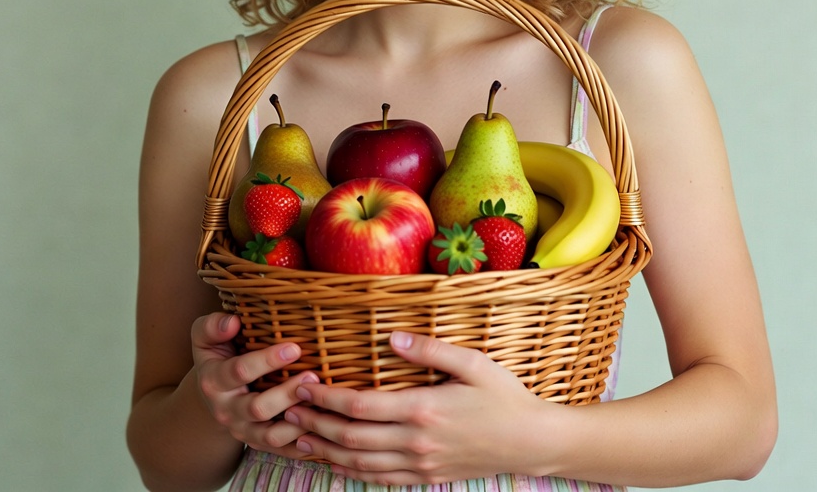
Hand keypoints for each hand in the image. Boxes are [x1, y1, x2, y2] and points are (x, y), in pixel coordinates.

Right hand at [191, 312, 318, 454]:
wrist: (213, 391)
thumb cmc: (217, 353)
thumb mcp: (205, 336)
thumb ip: (213, 326)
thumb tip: (233, 322)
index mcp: (214, 381)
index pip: (240, 372)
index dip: (267, 360)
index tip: (294, 348)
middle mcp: (226, 411)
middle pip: (258, 408)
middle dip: (287, 394)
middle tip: (314, 376)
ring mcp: (243, 430)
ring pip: (271, 435)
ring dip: (298, 422)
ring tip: (321, 403)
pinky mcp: (258, 443)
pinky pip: (282, 450)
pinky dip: (303, 445)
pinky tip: (323, 431)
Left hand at [284, 330, 551, 484]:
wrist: (530, 442)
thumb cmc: (504, 396)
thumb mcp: (473, 363)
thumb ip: (430, 349)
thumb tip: (390, 338)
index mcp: (423, 410)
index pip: (361, 406)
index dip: (327, 397)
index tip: (304, 383)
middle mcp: (416, 442)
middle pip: (351, 437)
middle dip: (315, 422)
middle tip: (286, 408)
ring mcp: (420, 465)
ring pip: (359, 464)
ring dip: (325, 449)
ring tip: (298, 434)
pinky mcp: (425, 477)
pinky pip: (378, 478)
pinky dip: (350, 471)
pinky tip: (334, 461)